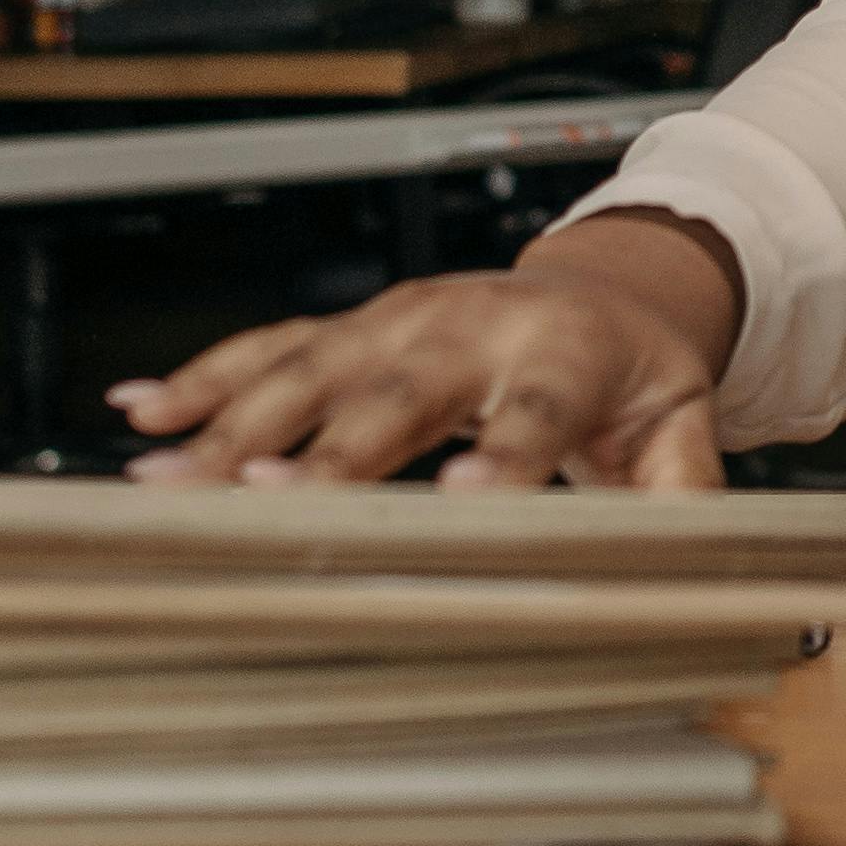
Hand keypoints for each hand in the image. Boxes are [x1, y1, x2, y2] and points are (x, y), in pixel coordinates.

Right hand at [109, 208, 743, 490]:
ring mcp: (399, 321)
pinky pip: (268, 346)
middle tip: (270, 492)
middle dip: (331, 443)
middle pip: (396, 392)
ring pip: (309, 367)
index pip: (534, 410)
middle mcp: (468, 328)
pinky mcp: (353, 327)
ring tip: (168, 474)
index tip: (460, 497)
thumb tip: (704, 559)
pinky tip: (141, 410)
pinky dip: (202, 378)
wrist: (606, 286)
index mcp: (562, 355)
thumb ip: (685, 490)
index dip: (500, 454)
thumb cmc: (636, 371)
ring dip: (235, 420)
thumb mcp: (683, 423)